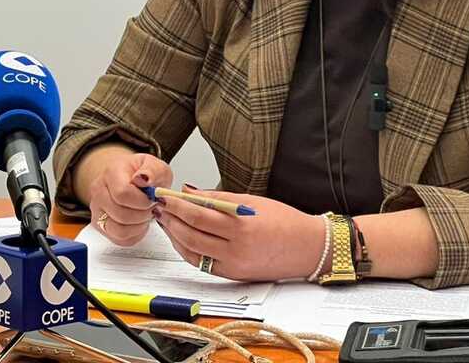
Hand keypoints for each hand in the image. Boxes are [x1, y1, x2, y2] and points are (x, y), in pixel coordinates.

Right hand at [86, 152, 172, 245]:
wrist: (128, 177)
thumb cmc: (141, 173)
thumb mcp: (155, 165)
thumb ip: (153, 170)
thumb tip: (144, 178)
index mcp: (110, 173)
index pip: (122, 194)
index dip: (142, 201)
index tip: (153, 199)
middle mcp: (98, 192)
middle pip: (121, 215)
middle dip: (143, 214)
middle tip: (152, 207)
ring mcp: (97, 210)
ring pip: (119, 231)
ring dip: (139, 226)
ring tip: (146, 215)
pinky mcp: (100, 225)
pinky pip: (120, 239)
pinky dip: (135, 234)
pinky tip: (139, 222)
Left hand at [155, 187, 325, 281]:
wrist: (309, 248)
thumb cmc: (285, 221)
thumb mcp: (251, 201)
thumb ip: (217, 198)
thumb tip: (189, 191)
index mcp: (242, 226)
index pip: (198, 215)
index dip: (176, 205)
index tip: (164, 195)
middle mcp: (237, 250)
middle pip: (191, 234)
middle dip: (170, 219)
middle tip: (159, 206)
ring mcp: (235, 266)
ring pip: (192, 252)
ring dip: (174, 235)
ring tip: (166, 220)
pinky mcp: (234, 276)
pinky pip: (203, 264)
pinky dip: (188, 251)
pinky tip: (180, 238)